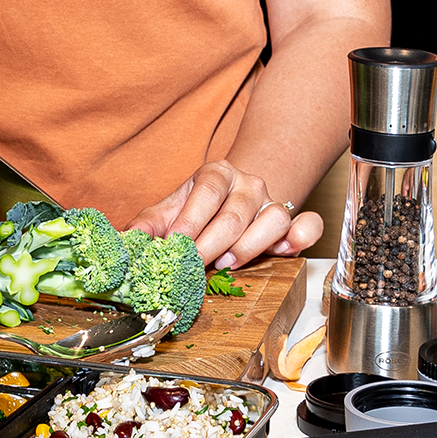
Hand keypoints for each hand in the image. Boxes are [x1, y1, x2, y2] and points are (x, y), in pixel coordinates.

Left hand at [128, 160, 322, 268]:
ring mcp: (272, 201)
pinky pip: (308, 225)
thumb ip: (148, 226)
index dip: (190, 221)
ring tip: (228, 262)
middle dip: (213, 244)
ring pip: (273, 218)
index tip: (175, 246)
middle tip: (198, 263)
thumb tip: (127, 241)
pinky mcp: (293, 221)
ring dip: (250, 246)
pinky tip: (284, 251)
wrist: (232, 197)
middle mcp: (248, 183)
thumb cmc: (197, 209)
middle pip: (236, 213)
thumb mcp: (169, 211)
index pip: (205, 193)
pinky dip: (301, 237)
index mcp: (215, 173)